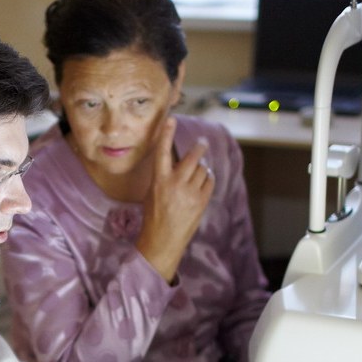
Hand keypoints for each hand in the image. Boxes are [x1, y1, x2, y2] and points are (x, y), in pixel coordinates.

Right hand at [136, 116, 214, 281]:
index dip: (166, 134)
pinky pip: (209, 181)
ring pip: (202, 169)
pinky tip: (203, 182)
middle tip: (202, 143)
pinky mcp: (200, 202)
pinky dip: (207, 179)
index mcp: (159, 180)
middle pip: (193, 157)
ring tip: (198, 172)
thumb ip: (165, 177)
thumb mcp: (152, 194)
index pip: (162, 151)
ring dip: (202, 167)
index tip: (171, 120)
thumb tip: (179, 164)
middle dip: (199, 147)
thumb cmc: (154, 218)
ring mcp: (189, 193)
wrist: (162, 241)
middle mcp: (175, 184)